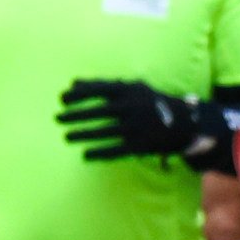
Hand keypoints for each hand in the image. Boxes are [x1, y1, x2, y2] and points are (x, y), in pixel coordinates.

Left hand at [55, 78, 238, 169]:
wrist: (181, 122)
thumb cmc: (147, 102)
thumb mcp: (130, 89)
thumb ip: (102, 87)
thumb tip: (71, 85)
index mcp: (131, 90)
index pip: (101, 90)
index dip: (80, 94)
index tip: (61, 99)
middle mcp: (134, 107)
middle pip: (101, 111)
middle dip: (77, 115)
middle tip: (58, 118)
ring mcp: (137, 127)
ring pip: (105, 132)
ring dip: (84, 134)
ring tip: (67, 136)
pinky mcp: (140, 144)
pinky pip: (116, 150)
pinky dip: (100, 153)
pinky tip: (85, 155)